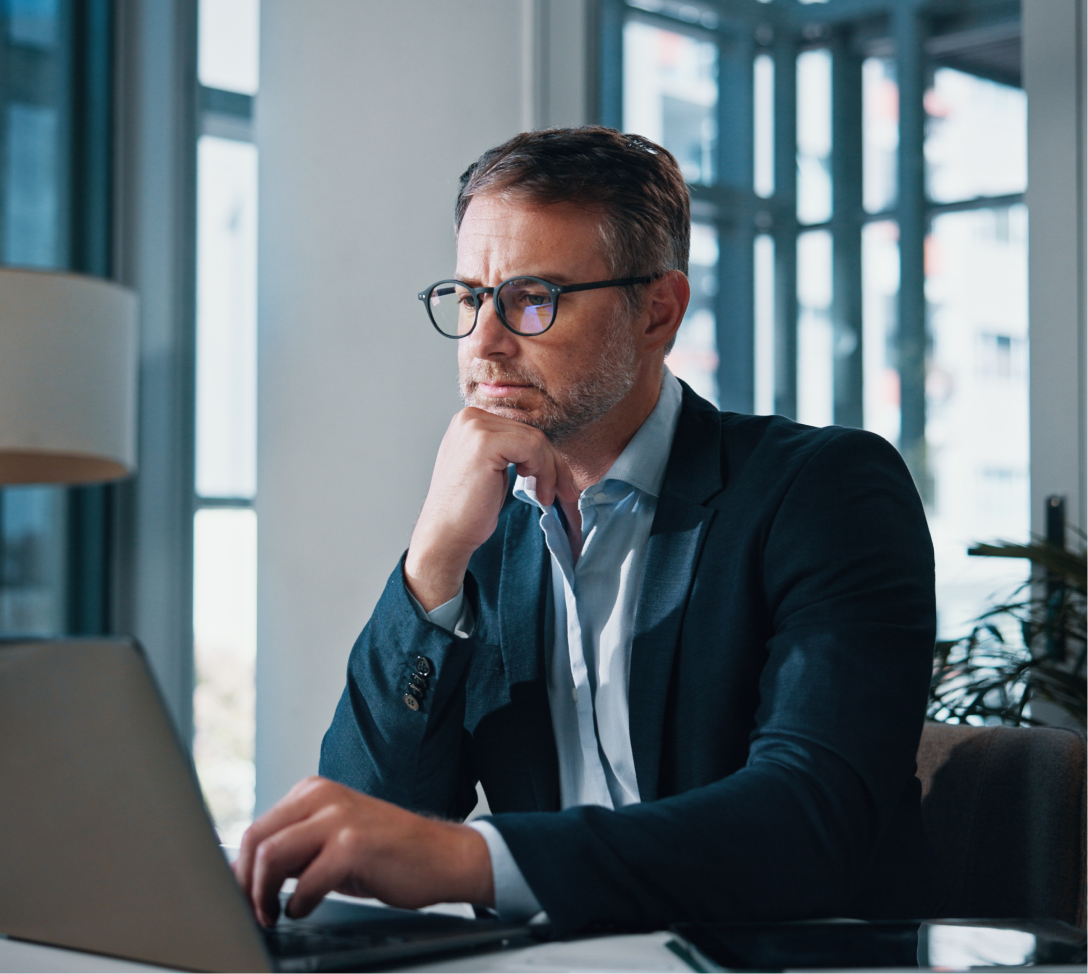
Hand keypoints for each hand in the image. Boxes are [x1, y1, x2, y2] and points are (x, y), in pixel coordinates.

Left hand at [234, 777, 493, 925]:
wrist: (442, 856)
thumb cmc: (387, 853)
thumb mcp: (333, 841)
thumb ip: (296, 849)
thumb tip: (248, 875)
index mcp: (314, 791)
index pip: (257, 828)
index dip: (241, 870)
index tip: (242, 897)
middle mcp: (323, 796)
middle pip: (256, 839)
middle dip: (245, 884)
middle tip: (254, 911)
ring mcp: (339, 818)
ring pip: (271, 855)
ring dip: (263, 894)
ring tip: (273, 914)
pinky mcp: (354, 845)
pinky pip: (306, 881)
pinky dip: (298, 904)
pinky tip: (306, 909)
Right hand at [405, 407, 576, 609]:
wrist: (446, 535)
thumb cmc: (468, 509)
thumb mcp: (491, 468)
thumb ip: (510, 450)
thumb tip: (549, 449)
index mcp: (471, 420)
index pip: (521, 429)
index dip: (544, 456)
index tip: (559, 482)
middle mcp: (470, 417)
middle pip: (531, 432)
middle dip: (554, 465)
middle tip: (566, 492)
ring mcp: (475, 427)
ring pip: (536, 440)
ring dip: (550, 472)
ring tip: (545, 497)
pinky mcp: (485, 442)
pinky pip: (533, 448)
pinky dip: (543, 472)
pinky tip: (538, 494)